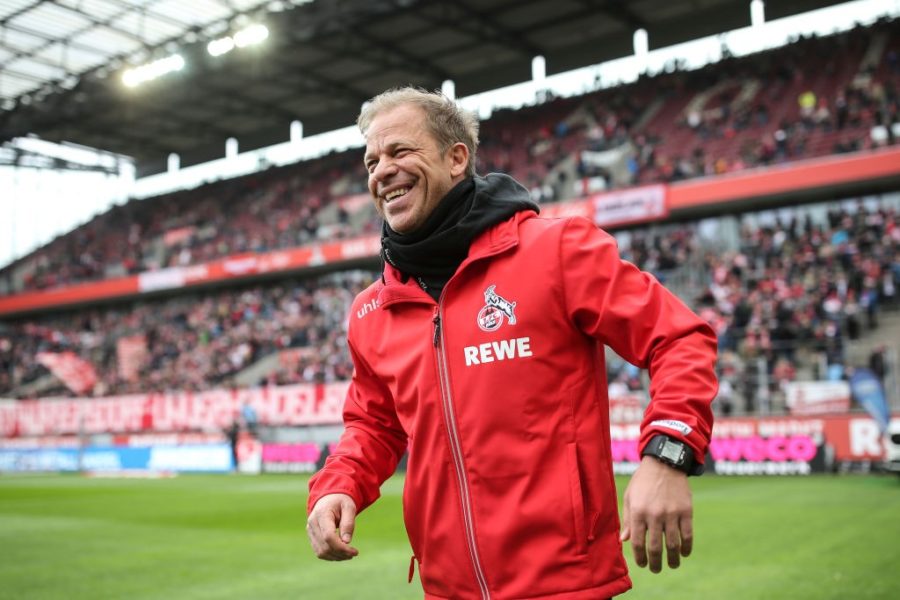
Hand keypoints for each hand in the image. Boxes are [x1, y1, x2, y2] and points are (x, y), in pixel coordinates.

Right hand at [307, 493, 358, 560]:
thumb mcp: (349, 507)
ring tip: (349, 554)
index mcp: (322, 514)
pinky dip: (331, 556)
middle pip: (325, 546)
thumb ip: (348, 523)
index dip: (341, 547)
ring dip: (336, 557)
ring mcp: (310, 531)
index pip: (328, 536)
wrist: (329, 498)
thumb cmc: (341, 501)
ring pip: (321, 552)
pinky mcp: (311, 537)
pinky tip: (341, 554)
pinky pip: (319, 552)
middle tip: (354, 553)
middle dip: (341, 553)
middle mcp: (312, 523)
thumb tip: (346, 542)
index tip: (354, 551)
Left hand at [620, 456, 692, 572]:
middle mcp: (654, 514)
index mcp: (638, 511)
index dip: (639, 557)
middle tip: (656, 569)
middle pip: (655, 547)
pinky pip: (687, 534)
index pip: (638, 542)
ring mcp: (671, 513)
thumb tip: (624, 540)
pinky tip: (684, 553)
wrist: (664, 463)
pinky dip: (686, 547)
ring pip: (673, 544)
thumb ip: (628, 519)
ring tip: (671, 565)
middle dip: (655, 563)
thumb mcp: (630, 496)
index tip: (642, 564)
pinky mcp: (686, 511)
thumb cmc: (643, 481)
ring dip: (672, 559)